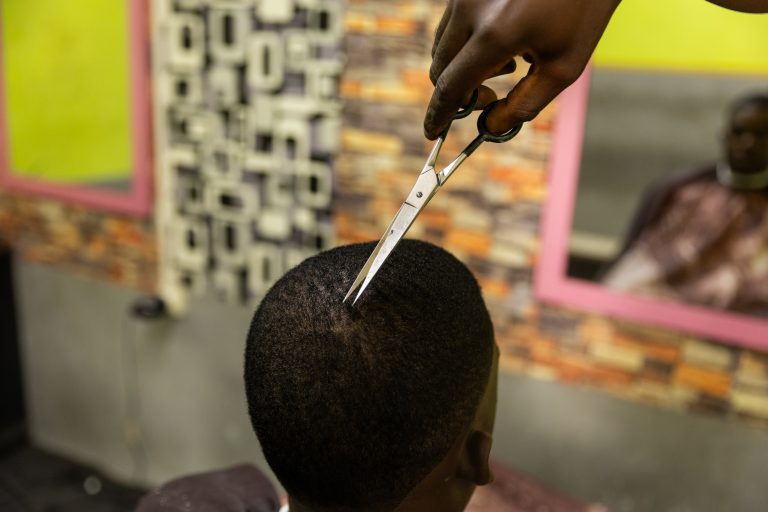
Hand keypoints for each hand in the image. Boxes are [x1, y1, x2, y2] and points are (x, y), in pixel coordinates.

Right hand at [424, 0, 621, 138]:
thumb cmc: (581, 13)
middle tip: (490, 96)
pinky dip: (468, 41)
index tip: (433, 132)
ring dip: (465, 65)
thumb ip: (524, 105)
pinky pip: (452, 23)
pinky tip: (505, 34)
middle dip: (460, 91)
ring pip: (442, 45)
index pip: (450, 87)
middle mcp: (470, 9)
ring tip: (508, 60)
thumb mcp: (563, 68)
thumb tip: (489, 127)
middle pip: (439, 67)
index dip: (439, 115)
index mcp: (495, 35)